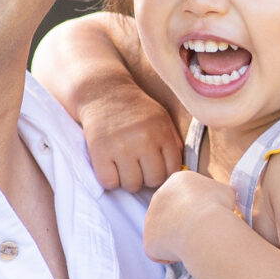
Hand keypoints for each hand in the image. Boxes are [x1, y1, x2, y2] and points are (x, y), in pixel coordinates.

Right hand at [84, 78, 185, 193]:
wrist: (104, 93)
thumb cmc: (135, 110)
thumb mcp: (161, 119)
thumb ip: (172, 142)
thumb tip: (179, 171)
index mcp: (162, 132)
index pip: (172, 171)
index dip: (164, 173)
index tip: (154, 167)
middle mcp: (144, 140)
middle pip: (153, 181)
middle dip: (146, 178)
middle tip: (138, 167)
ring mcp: (121, 147)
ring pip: (132, 185)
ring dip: (128, 180)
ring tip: (124, 166)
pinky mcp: (100, 152)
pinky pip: (110, 183)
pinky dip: (110, 180)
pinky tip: (110, 167)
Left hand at [144, 168, 236, 263]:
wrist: (203, 226)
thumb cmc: (217, 207)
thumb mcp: (225, 192)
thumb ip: (218, 195)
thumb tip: (221, 202)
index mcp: (177, 181)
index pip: (185, 196)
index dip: (198, 208)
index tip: (207, 216)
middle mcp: (159, 197)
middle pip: (172, 213)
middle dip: (184, 223)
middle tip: (201, 232)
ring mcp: (150, 218)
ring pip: (165, 233)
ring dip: (178, 240)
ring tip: (194, 243)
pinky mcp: (148, 240)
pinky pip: (161, 252)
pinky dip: (172, 256)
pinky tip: (185, 253)